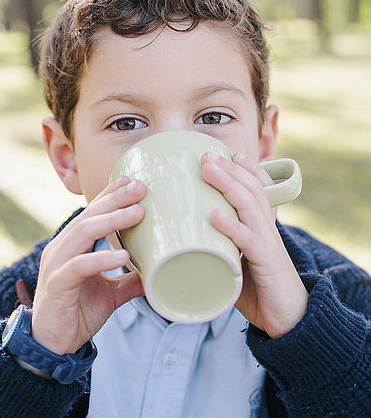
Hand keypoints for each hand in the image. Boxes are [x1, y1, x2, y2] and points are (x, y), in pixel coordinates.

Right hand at [31, 176, 145, 354]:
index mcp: (72, 245)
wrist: (52, 346)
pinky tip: (122, 255)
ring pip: (83, 233)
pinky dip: (101, 259)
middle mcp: (61, 248)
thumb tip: (158, 271)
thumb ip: (130, 279)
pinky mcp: (56, 285)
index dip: (109, 195)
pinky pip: (79, 266)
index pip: (91, 212)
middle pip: (89, 215)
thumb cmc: (77, 312)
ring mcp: (56, 264)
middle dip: (115, 199)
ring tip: (138, 212)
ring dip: (111, 220)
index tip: (130, 180)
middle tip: (139, 187)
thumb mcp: (111, 293)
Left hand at [201, 153, 307, 337]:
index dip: (246, 169)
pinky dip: (231, 226)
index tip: (228, 153)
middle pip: (251, 189)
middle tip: (206, 154)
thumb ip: (219, 250)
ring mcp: (268, 244)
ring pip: (249, 206)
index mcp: (263, 227)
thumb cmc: (260, 291)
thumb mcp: (237, 263)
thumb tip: (184, 246)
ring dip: (227, 185)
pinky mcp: (266, 263)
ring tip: (208, 170)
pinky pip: (248, 240)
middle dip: (229, 169)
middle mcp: (267, 229)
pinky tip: (214, 215)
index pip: (258, 189)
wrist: (290, 321)